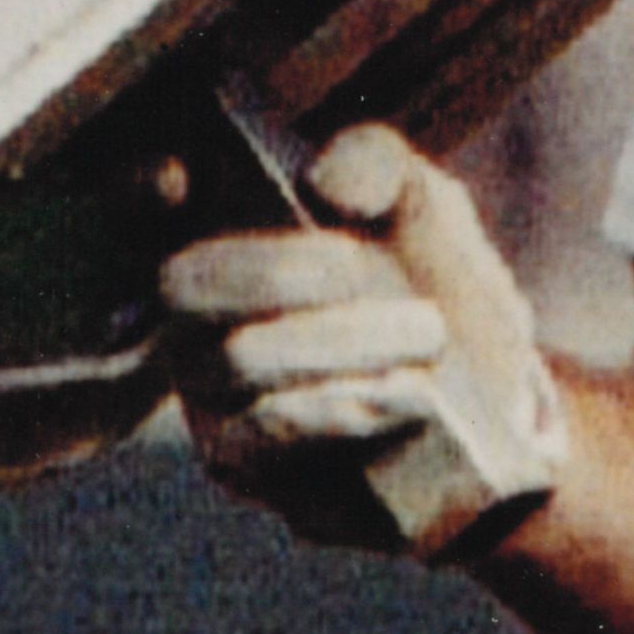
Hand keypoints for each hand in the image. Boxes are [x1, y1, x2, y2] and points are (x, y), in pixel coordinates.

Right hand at [154, 124, 572, 555]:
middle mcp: (196, 316)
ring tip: (428, 332)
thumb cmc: (440, 289)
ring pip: (237, 357)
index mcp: (226, 237)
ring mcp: (210, 394)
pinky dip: (340, 407)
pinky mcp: (243, 466)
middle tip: (365, 270)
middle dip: (282, 270)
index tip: (175, 179)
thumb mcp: (424, 207)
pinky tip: (408, 394)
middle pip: (187, 284)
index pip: (133, 204)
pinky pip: (264, 435)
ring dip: (341, 338)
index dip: (134, 189)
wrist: (500, 405)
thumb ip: (376, 167)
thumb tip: (323, 184)